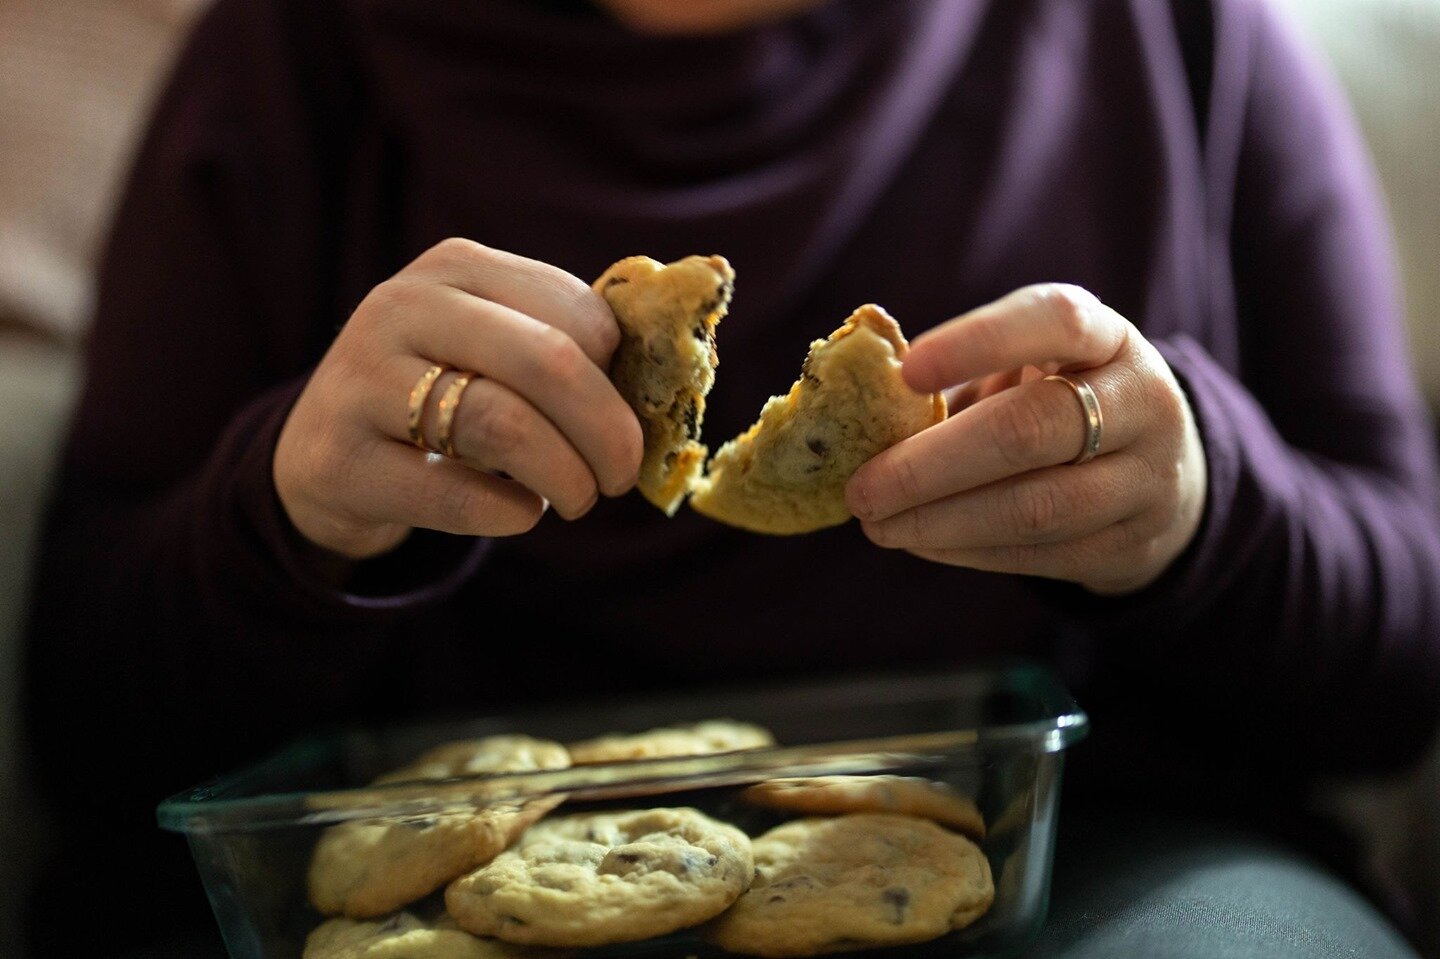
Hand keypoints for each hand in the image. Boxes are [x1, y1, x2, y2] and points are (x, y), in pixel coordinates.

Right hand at [274, 239, 643, 560]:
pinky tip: (523, 514)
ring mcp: (361, 378)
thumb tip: (667, 384)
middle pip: (547, 362)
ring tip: (580, 499)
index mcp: (457, 267)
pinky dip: (511, 512)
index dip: (621, 378)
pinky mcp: (339, 457)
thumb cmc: (441, 398)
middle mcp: (403, 306)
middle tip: (622, 475)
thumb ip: (565, 348)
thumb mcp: (493, 349)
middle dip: (608, 430)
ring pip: (502, 424)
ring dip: (565, 475)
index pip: (578, 315)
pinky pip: (452, 491)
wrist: (325, 452)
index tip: (631, 420)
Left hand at [846, 284, 1206, 594]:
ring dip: (941, 521)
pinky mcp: (1130, 543)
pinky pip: (1037, 553)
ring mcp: (1146, 478)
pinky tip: (918, 541)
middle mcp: (1141, 401)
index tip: (905, 371)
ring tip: (877, 524)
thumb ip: (960, 378)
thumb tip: (864, 412)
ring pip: (1035, 507)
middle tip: (861, 488)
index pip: (1053, 321)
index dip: (978, 341)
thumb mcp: (1029, 366)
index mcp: (1106, 336)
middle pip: (1032, 430)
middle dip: (931, 465)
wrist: (1158, 471)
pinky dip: (965, 550)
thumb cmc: (1057, 401)